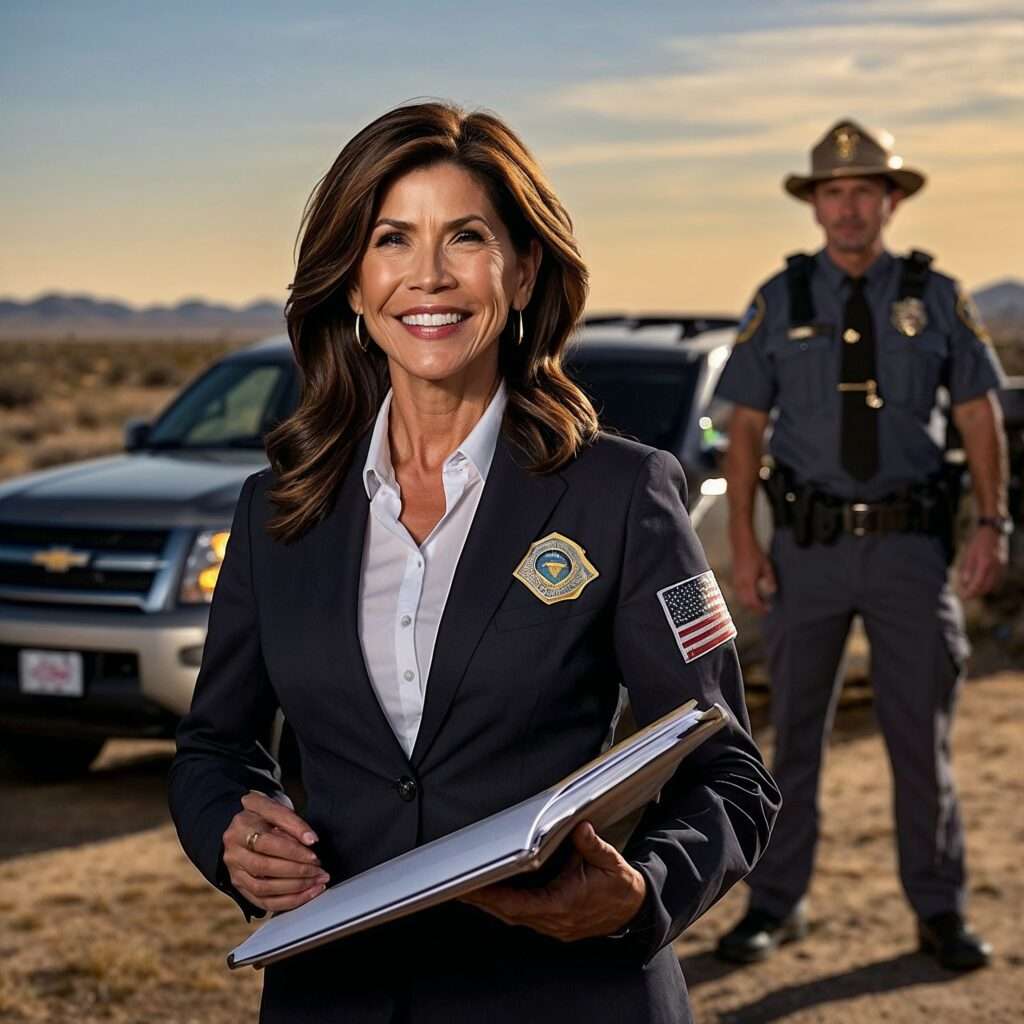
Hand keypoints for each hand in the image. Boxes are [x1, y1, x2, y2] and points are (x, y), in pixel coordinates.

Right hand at [221, 791, 329, 912]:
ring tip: (316, 882)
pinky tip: (306, 894)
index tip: (314, 855)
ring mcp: (235, 872)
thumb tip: (311, 840)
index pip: (267, 843)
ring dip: (295, 888)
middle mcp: (233, 852)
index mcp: (241, 827)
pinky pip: (263, 902)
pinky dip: (288, 901)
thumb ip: (292, 821)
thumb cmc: (262, 816)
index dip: (293, 851)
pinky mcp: (241, 887)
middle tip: (319, 871)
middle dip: (297, 871)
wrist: (244, 826)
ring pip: (263, 888)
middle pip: (264, 867)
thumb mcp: (274, 807)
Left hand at [461, 822, 645, 941]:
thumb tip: (581, 828)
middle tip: (455, 887)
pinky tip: (491, 894)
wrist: (634, 910)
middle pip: (509, 913)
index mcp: (565, 904)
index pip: (521, 904)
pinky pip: (522, 916)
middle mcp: (555, 919)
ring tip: (466, 888)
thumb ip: (593, 846)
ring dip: (490, 904)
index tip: (473, 889)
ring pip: (513, 917)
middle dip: (482, 901)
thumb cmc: (619, 885)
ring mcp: (553, 925)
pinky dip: (504, 906)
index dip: (494, 898)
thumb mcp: (611, 862)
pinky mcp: (553, 923)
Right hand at [731, 530, 776, 613]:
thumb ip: (770, 579)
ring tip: (760, 602)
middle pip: (745, 603)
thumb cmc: (754, 553)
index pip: (753, 601)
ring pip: (740, 599)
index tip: (768, 609)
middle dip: (755, 608)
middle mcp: (740, 583)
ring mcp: (735, 581)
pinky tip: (752, 594)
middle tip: (764, 609)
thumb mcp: (766, 566)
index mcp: (748, 582)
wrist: (742, 544)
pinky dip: (745, 597)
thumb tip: (772, 591)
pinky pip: (738, 593)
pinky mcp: (734, 578)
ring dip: (749, 603)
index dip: (760, 608)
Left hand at [958, 526, 1007, 598]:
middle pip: (986, 587)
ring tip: (970, 591)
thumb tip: (965, 583)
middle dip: (975, 593)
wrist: (991, 532)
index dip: (970, 592)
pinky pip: (995, 580)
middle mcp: (995, 567)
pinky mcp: (1002, 567)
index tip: (963, 597)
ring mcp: (1000, 568)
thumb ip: (967, 569)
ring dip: (981, 590)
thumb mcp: (968, 554)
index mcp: (985, 563)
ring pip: (991, 585)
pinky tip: (979, 585)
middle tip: (965, 596)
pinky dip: (987, 585)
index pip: (978, 583)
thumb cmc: (978, 541)